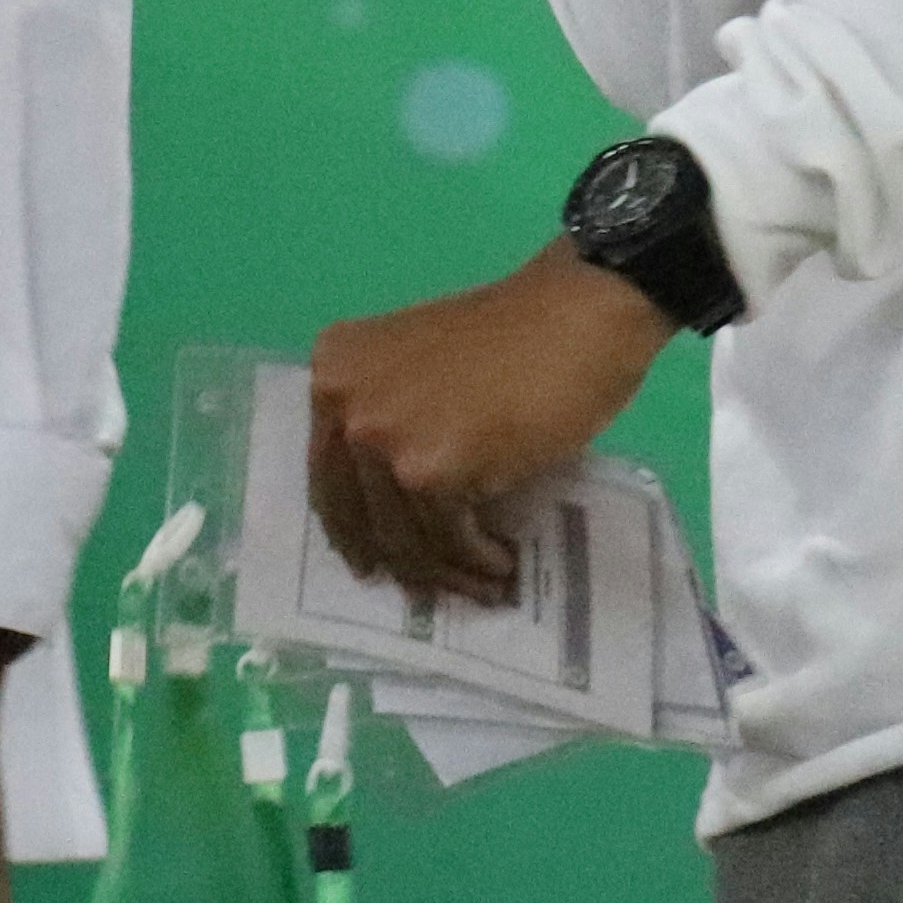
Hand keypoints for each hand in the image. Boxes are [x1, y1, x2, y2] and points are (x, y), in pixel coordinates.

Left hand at [306, 245, 671, 607]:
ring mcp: (380, 437)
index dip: (352, 526)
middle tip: (425, 586)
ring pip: (401, 537)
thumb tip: (394, 507)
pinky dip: (476, 562)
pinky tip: (501, 563)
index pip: (327, 472)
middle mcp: (341, 402)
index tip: (373, 559)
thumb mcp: (418, 370)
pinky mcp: (430, 473)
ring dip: (445, 570)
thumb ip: (393, 419)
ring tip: (482, 581)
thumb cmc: (515, 337)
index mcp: (333, 369)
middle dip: (394, 559)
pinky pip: (447, 539)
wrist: (575, 316)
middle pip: (355, 513)